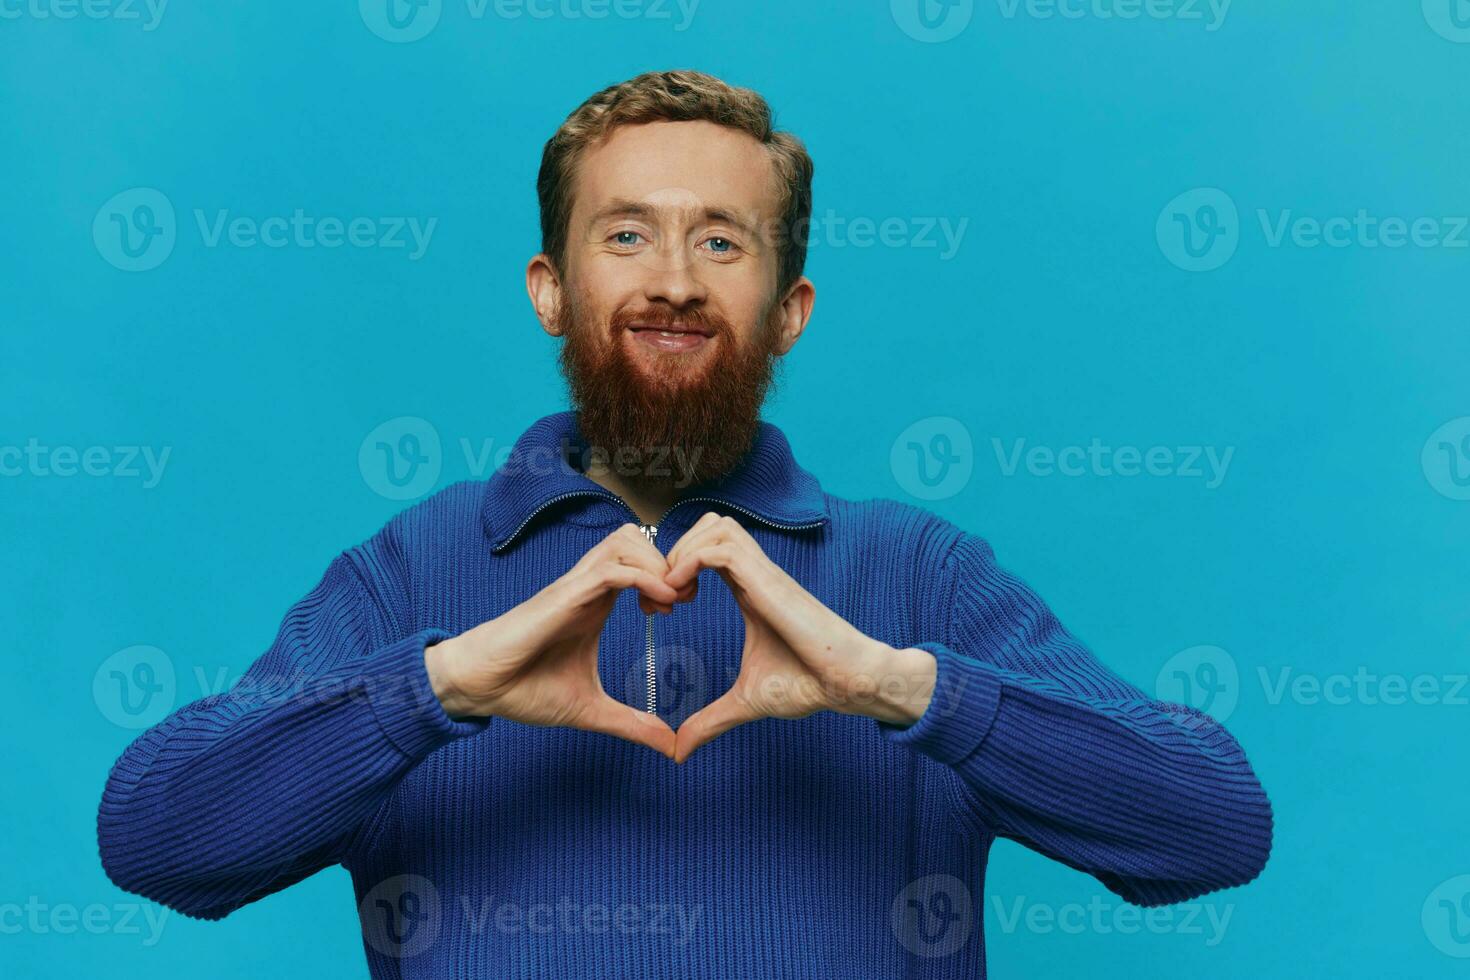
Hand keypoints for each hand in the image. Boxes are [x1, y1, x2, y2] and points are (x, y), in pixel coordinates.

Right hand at [424, 524, 681, 756]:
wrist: (479, 688)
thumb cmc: (524, 689)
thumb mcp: (590, 710)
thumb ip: (632, 723)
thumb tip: (670, 747)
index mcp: (596, 602)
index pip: (641, 561)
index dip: (670, 574)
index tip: (682, 606)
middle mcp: (588, 586)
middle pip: (638, 539)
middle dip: (670, 561)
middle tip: (682, 598)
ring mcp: (575, 587)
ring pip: (626, 542)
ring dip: (657, 565)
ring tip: (669, 601)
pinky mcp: (562, 595)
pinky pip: (610, 569)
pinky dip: (642, 578)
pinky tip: (659, 604)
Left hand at [663, 513, 937, 762]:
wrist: (847, 682)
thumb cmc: (808, 684)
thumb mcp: (745, 701)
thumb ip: (710, 720)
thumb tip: (679, 751)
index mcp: (749, 590)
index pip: (707, 549)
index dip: (676, 568)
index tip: (661, 607)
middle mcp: (755, 573)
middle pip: (709, 524)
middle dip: (675, 550)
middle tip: (662, 595)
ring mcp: (763, 573)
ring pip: (715, 525)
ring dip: (683, 551)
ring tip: (673, 593)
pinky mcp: (769, 580)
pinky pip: (721, 548)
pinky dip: (692, 562)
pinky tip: (682, 596)